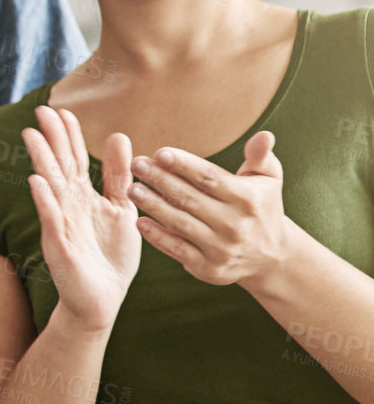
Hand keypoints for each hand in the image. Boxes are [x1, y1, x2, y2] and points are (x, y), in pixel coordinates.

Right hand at [22, 105, 140, 331]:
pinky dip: (44, 201)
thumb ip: (118, 176)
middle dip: (51, 139)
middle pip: (59, 166)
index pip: (75, 159)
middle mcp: (68, 206)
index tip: (64, 111)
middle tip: (42, 111)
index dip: (69, 136)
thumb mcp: (122, 209)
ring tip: (31, 136)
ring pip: (51, 186)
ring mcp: (61, 223)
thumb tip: (118, 135)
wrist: (102, 298)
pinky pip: (51, 219)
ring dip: (41, 161)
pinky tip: (37, 182)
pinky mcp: (59, 245)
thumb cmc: (110, 256)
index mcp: (84, 197)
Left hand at [128, 131, 294, 287]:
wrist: (272, 258)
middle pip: (189, 198)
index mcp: (249, 199)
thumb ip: (261, 157)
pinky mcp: (209, 268)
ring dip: (153, 205)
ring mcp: (221, 248)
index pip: (210, 178)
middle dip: (160, 179)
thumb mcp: (268, 181)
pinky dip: (158, 236)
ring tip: (132, 189)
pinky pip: (178, 249)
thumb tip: (264, 135)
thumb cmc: (262, 208)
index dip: (184, 165)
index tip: (160, 153)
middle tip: (136, 165)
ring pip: (180, 223)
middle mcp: (235, 225)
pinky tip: (140, 222)